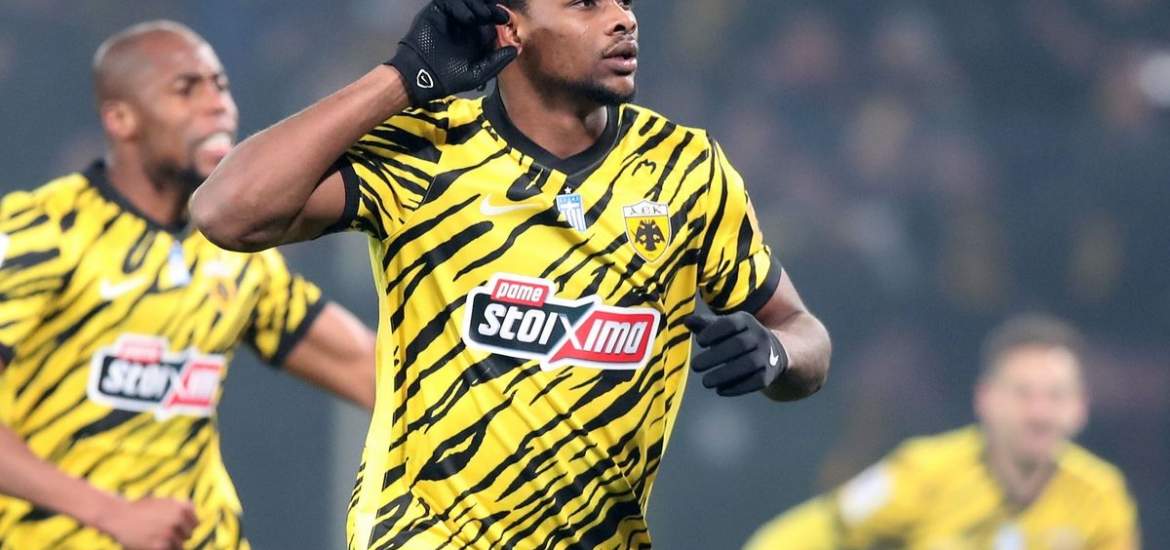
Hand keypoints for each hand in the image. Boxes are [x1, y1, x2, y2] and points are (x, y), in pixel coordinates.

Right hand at [94, 497, 197, 549]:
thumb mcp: (165, 502)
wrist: (119, 516)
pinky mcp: (160, 547)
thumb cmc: (141, 509)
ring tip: (154, 536)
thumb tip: (199, 521)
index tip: (173, 526)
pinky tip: (151, 543)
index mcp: (182, 507)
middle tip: (160, 531)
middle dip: (177, 535)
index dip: (185, 527)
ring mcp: (169, 533)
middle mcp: (178, 519)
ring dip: (169, 544)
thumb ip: (182, 508)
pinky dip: (162, 548)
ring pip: (180, 546)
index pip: (195, 524)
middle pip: (188, 536)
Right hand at [388, 0, 518, 104]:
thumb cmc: (450, 78)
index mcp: (477, 36)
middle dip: (489, 8)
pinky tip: (466, 19)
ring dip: (477, 5)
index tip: (505, 19)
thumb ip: (497, 61)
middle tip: (495, 14)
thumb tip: (516, 50)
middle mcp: (465, 24)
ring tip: (482, 17)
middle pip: (481, 6)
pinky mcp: (438, 11)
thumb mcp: (478, 73)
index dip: (498, 16)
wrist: (422, 76)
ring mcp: (451, 16)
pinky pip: (450, 1)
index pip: (491, 18)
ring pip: (467, 1)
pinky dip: (460, 6)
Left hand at [685, 312, 788, 396]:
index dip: (714, 332)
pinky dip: (736, 387)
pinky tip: (720, 390)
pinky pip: (755, 382)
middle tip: (695, 366)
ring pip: (748, 364)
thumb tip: (686, 322)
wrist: (775, 351)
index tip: (699, 341)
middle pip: (739, 344)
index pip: (731, 323)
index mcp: (746, 320)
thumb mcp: (724, 327)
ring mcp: (767, 355)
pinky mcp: (768, 374)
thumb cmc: (738, 337)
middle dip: (715, 356)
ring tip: (705, 382)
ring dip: (725, 374)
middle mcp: (759, 336)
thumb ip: (705, 325)